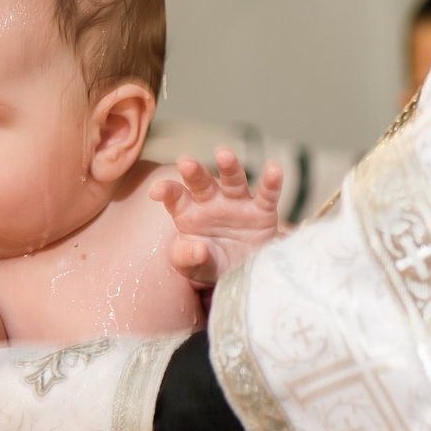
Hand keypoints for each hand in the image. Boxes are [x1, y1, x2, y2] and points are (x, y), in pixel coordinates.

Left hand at [152, 149, 283, 286]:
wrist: (239, 274)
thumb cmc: (208, 264)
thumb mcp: (192, 267)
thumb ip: (187, 259)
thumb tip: (195, 249)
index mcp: (188, 212)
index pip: (175, 197)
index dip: (167, 192)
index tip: (156, 191)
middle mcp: (212, 202)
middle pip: (202, 183)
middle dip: (194, 172)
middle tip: (186, 163)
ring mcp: (237, 203)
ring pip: (233, 180)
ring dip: (229, 167)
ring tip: (223, 155)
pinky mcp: (262, 211)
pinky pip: (267, 195)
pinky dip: (271, 182)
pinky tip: (274, 169)